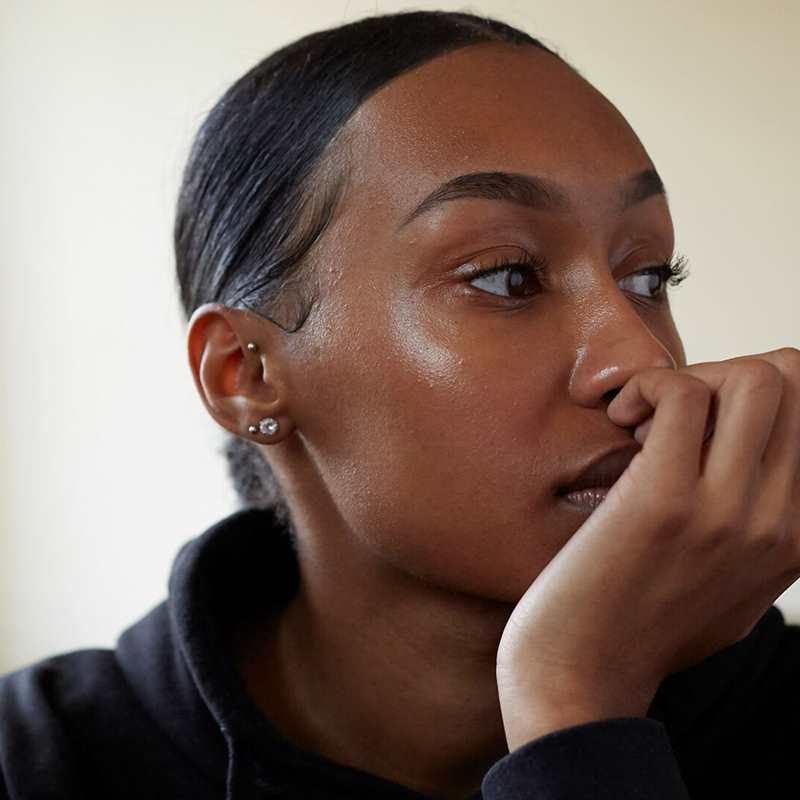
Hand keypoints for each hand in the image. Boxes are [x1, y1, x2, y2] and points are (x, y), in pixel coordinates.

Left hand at [496, 347, 799, 750]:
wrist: (581, 679)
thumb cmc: (642, 627)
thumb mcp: (735, 590)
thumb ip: (767, 536)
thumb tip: (764, 469)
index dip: (761, 392)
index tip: (704, 422)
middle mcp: (782, 524)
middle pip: (795, 380)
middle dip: (724, 372)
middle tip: (669, 413)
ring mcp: (729, 513)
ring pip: (752, 378)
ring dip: (688, 378)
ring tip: (644, 420)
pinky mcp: (664, 503)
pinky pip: (682, 394)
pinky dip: (646, 387)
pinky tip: (618, 421)